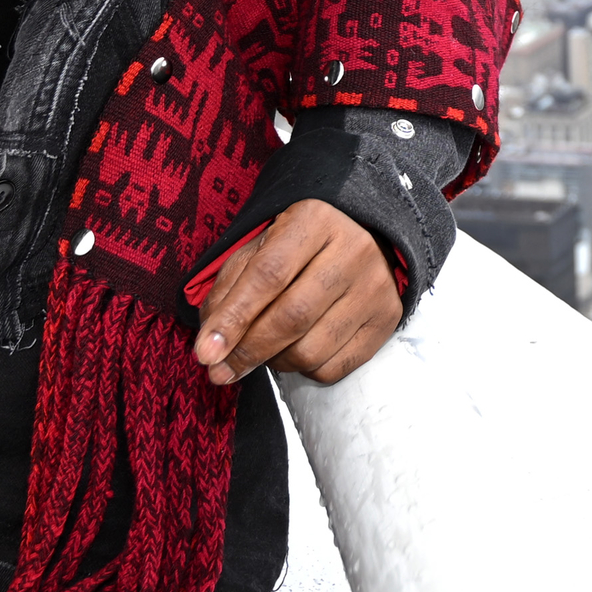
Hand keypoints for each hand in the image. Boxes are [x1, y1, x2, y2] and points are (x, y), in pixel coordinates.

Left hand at [191, 199, 403, 386]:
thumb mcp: (258, 250)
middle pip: (291, 317)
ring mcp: (376, 287)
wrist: (363, 240)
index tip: (205, 352)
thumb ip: (228, 291)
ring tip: (264, 350)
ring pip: (310, 350)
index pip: (268, 276)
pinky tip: (296, 350)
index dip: (232, 318)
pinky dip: (303, 370)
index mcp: (315, 221)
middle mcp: (354, 250)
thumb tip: (211, 348)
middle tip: (221, 370)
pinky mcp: (387, 319)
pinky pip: (333, 367)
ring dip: (274, 362)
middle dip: (248, 350)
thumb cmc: (298, 248)